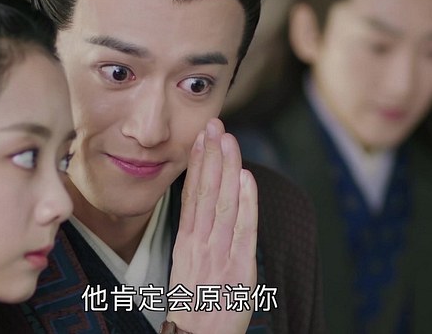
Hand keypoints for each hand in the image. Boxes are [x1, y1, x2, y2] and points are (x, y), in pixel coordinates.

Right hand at [166, 118, 257, 333]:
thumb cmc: (196, 306)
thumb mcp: (187, 267)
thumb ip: (196, 236)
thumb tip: (204, 205)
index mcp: (185, 242)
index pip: (192, 194)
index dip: (198, 164)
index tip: (202, 138)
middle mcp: (199, 243)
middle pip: (205, 192)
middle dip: (211, 156)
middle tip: (215, 125)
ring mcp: (218, 254)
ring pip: (222, 203)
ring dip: (226, 168)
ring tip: (229, 140)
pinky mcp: (238, 268)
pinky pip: (243, 229)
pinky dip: (246, 202)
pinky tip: (246, 178)